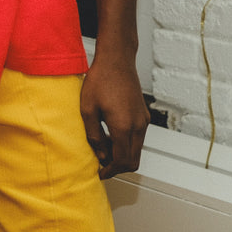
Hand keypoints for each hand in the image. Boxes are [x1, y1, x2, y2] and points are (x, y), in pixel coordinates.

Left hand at [79, 54, 148, 179]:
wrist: (116, 60)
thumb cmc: (100, 80)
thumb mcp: (88, 109)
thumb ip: (94, 135)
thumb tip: (101, 154)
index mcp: (124, 126)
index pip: (122, 161)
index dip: (111, 171)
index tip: (100, 172)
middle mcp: (138, 126)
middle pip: (133, 160)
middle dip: (118, 166)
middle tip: (101, 163)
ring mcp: (143, 120)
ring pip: (137, 149)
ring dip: (123, 154)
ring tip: (104, 146)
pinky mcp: (144, 114)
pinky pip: (138, 137)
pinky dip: (128, 143)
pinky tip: (112, 133)